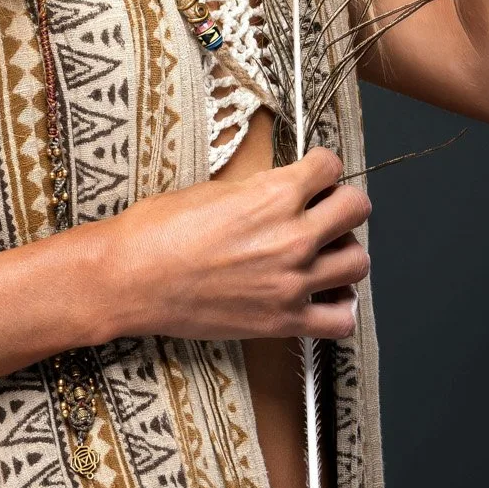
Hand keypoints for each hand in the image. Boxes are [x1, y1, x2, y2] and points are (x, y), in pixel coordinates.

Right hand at [101, 146, 370, 342]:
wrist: (130, 279)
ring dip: (344, 252)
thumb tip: (284, 190)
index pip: (331, 166)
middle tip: (324, 210)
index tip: (315, 175)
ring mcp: (291, 283)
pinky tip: (321, 296)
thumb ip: (260, 190)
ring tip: (322, 253)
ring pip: (358, 262)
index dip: (322, 167)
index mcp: (274, 195)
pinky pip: (341, 319)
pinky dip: (338, 307)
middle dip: (342, 204)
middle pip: (357, 209)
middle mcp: (292, 237)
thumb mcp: (214, 190)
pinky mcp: (283, 321)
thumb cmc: (157, 232)